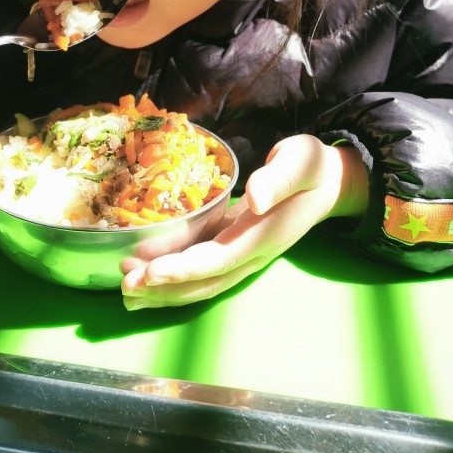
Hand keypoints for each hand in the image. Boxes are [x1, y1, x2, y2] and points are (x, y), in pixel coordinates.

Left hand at [121, 134, 367, 309]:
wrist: (327, 182)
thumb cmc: (310, 167)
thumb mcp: (299, 162)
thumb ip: (277, 179)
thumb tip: (254, 198)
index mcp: (263, 236)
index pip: (219, 259)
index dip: (184, 270)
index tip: (151, 273)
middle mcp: (251, 254)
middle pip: (204, 281)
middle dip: (164, 288)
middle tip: (125, 288)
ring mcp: (243, 255)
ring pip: (200, 282)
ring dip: (164, 289)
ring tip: (126, 290)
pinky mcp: (234, 247)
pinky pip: (201, 269)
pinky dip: (173, 275)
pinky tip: (146, 275)